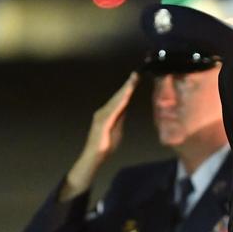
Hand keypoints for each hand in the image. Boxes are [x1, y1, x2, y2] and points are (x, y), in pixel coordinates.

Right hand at [58, 72, 139, 201]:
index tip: (137, 78)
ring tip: (133, 81)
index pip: (121, 98)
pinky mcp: (102, 123)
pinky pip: (113, 111)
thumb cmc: (106, 144)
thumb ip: (121, 116)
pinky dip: (120, 103)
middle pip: (118, 96)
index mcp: (108, 112)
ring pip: (116, 101)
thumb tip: (126, 106)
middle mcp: (104, 111)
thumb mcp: (118, 127)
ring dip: (125, 91)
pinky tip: (126, 96)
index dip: (129, 88)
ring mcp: (102, 116)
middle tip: (137, 74)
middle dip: (128, 85)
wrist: (95, 157)